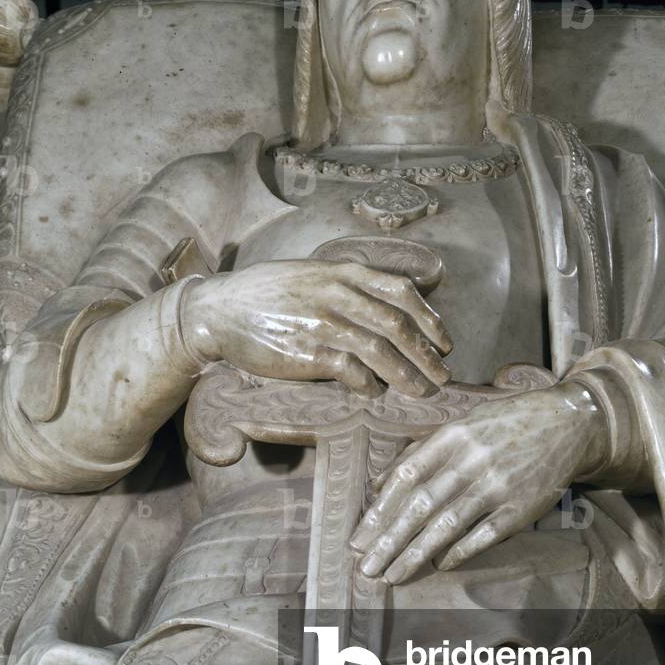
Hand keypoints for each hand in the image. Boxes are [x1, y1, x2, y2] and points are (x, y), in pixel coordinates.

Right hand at [181, 260, 451, 396]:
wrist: (219, 311)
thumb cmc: (267, 294)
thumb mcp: (311, 273)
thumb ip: (347, 283)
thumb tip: (389, 305)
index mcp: (342, 272)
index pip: (401, 292)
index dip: (430, 318)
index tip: (445, 342)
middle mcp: (337, 294)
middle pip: (397, 325)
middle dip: (427, 353)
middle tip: (443, 375)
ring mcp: (322, 323)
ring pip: (381, 351)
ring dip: (408, 375)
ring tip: (422, 391)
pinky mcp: (307, 353)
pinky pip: (352, 372)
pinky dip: (370, 385)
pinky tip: (375, 393)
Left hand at [349, 380, 607, 582]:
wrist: (566, 423)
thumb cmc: (505, 423)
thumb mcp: (463, 424)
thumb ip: (422, 451)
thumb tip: (380, 484)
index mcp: (453, 435)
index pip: (406, 475)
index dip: (380, 509)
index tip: (360, 536)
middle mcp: (472, 459)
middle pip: (422, 505)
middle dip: (390, 540)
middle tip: (367, 567)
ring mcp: (497, 485)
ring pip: (448, 525)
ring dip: (416, 554)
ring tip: (393, 575)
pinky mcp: (521, 507)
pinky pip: (483, 535)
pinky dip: (459, 552)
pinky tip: (439, 566)